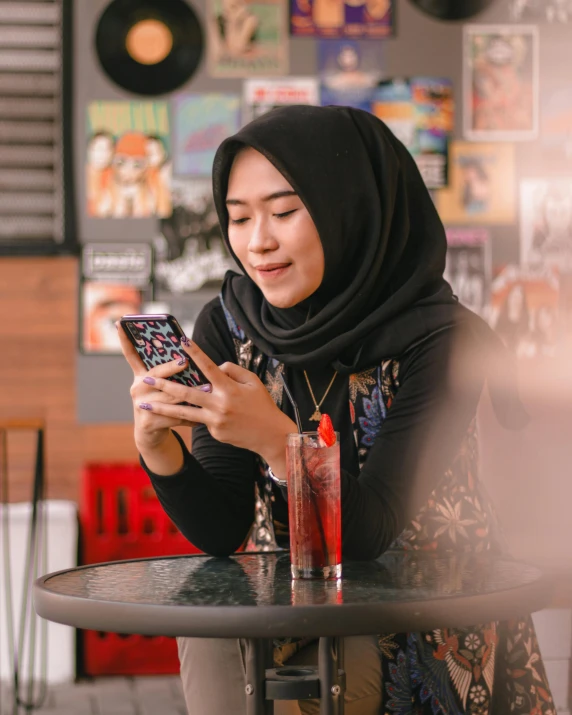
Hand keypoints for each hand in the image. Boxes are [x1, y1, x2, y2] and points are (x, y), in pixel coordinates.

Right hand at [116, 322, 200, 453]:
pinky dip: (190, 416)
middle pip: (156, 375)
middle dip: (171, 368)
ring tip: (207, 387)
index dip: (124, 340)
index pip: (131, 355)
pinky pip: (175, 416)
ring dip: (190, 392)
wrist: (151, 434)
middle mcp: (138, 388)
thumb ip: (169, 374)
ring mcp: (141, 405)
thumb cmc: (162, 404)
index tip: (120, 323)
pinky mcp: (148, 421)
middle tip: (184, 361)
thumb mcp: (161, 388)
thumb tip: (188, 357)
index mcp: (140, 377)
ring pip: (170, 396)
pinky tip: (201, 418)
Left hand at [133, 336, 296, 467]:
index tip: (181, 341)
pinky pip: (200, 420)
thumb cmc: (262, 404)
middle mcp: (220, 404)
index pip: (208, 366)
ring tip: (145, 403)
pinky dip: (194, 414)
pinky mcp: (214, 432)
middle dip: (163, 384)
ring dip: (162, 407)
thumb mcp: (253, 381)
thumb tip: (215, 366)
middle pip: (186, 393)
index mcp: (229, 388)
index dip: (195, 352)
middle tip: (145, 378)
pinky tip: (185, 414)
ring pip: (183, 412)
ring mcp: (215, 420)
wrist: (270, 436)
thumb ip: (232, 370)